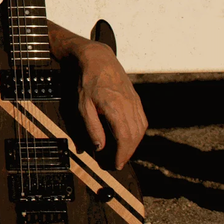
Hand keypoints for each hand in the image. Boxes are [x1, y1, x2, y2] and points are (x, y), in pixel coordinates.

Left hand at [74, 41, 145, 168]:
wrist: (97, 58)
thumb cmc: (87, 80)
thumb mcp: (82, 105)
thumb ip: (91, 127)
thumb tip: (99, 147)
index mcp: (116, 108)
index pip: (124, 138)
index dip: (122, 154)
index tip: (116, 165)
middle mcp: (129, 105)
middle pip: (134, 136)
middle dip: (128, 152)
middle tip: (118, 162)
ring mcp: (134, 101)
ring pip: (140, 128)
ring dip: (134, 144)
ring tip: (123, 153)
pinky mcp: (135, 98)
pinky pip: (142, 119)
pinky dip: (137, 132)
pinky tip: (129, 137)